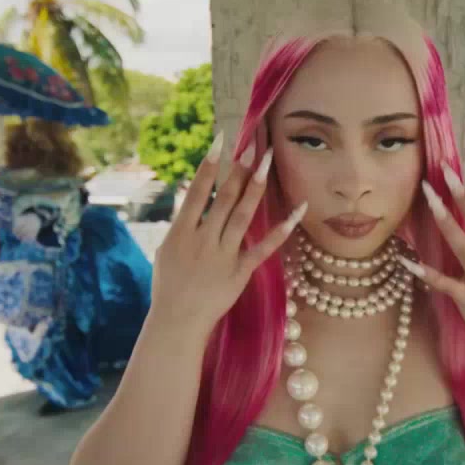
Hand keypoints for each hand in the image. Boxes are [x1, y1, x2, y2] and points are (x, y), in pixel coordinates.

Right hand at [149, 131, 306, 335]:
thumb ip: (181, 225)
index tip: (221, 141)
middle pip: (224, 198)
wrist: (177, 322)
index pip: (197, 191)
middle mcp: (202, 239)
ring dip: (256, 187)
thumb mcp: (165, 251)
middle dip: (239, 170)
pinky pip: (264, 247)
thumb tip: (189, 196)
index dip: (209, 165)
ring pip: (242, 215)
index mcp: (180, 232)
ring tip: (267, 162)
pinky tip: (298, 210)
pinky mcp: (240, 272)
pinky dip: (282, 229)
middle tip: (253, 146)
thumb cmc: (168, 286)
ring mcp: (222, 255)